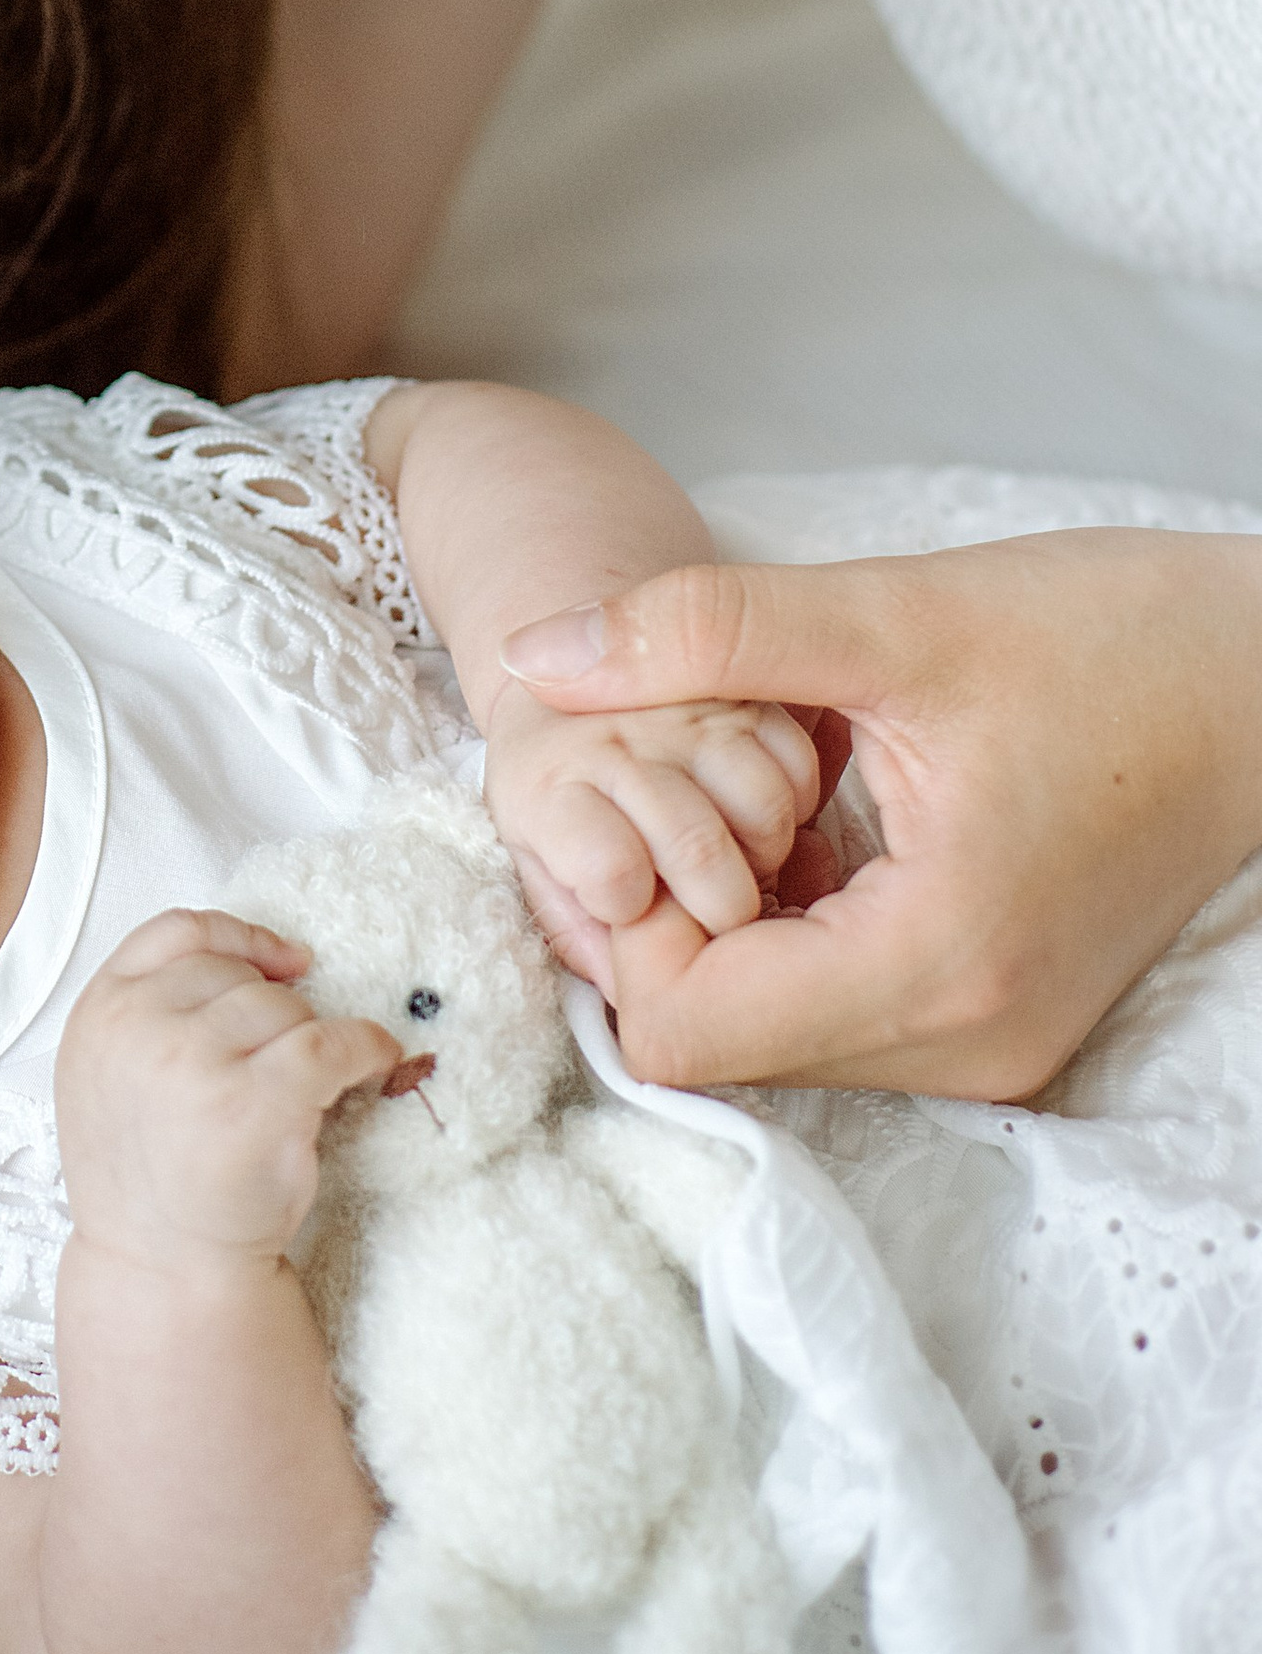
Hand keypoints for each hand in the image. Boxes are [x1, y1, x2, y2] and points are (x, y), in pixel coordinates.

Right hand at [55, 910, 400, 1276]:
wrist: (164, 1270)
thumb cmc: (150, 1178)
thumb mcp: (110, 1076)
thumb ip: (150, 1010)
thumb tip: (255, 960)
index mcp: (100, 1013)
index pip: (175, 931)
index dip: (238, 937)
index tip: (280, 959)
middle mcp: (140, 1028)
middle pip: (238, 973)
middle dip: (268, 1012)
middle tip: (273, 1067)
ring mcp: (197, 1061)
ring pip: (284, 1006)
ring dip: (305, 1039)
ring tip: (298, 1090)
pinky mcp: (259, 1101)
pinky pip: (332, 1042)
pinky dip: (365, 1046)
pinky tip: (374, 1059)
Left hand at [501, 528, 1261, 1097]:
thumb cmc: (1113, 636)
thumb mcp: (896, 611)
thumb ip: (704, 632)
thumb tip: (540, 654)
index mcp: (936, 962)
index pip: (683, 1028)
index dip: (620, 916)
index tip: (627, 795)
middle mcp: (964, 1041)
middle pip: (719, 1038)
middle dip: (662, 913)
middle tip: (668, 775)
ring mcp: (987, 1042)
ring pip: (772, 1027)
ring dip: (727, 915)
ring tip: (754, 783)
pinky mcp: (994, 1014)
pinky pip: (834, 1004)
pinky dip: (790, 920)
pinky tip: (809, 811)